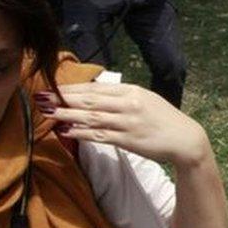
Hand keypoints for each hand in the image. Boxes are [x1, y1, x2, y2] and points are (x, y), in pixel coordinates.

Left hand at [37, 83, 211, 167]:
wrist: (185, 138)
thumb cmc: (163, 118)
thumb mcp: (144, 99)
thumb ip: (121, 96)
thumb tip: (95, 94)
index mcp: (131, 91)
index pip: (95, 88)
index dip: (72, 88)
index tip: (53, 87)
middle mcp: (127, 104)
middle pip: (89, 100)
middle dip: (64, 98)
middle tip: (42, 97)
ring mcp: (127, 123)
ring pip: (91, 117)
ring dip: (68, 115)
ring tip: (48, 113)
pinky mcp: (127, 141)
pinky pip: (99, 136)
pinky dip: (81, 134)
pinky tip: (66, 132)